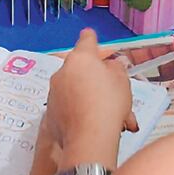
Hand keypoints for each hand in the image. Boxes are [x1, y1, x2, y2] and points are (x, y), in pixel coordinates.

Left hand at [45, 29, 135, 149]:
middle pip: (81, 70)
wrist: (89, 137)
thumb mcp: (122, 81)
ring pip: (77, 92)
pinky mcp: (50, 114)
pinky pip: (70, 109)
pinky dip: (82, 114)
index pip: (86, 40)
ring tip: (114, 118)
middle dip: (96, 80)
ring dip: (93, 101)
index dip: (92, 39)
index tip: (91, 37)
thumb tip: (110, 67)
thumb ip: (116, 69)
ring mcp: (54, 93)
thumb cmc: (108, 103)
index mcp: (81, 58)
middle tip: (114, 94)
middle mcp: (62, 72)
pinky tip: (98, 126)